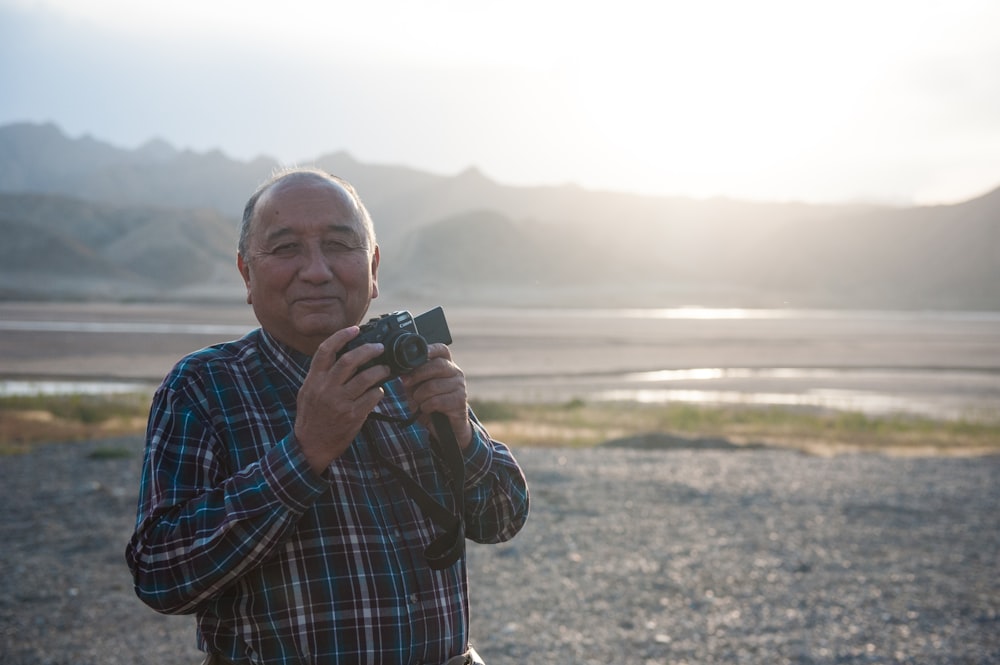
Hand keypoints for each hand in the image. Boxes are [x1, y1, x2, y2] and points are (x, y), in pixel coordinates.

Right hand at [294, 326, 390, 473]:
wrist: (311, 445)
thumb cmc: (311, 416)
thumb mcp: (308, 391)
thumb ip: (321, 375)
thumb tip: (341, 355)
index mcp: (314, 379)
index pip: (326, 350)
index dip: (341, 336)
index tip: (355, 329)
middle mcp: (326, 388)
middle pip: (350, 360)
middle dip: (368, 350)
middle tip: (380, 348)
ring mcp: (340, 402)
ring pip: (366, 378)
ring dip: (379, 371)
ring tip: (385, 370)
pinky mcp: (352, 415)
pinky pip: (372, 397)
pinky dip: (378, 392)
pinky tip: (379, 391)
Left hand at [399, 344, 472, 448]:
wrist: (446, 428)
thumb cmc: (431, 404)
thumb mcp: (417, 389)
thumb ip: (411, 378)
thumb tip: (400, 370)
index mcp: (446, 365)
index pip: (442, 350)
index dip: (431, 349)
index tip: (419, 353)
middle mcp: (456, 373)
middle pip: (437, 365)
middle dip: (418, 374)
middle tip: (406, 383)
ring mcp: (460, 386)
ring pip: (434, 385)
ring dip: (420, 396)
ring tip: (419, 402)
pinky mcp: (460, 401)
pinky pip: (437, 401)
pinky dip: (426, 406)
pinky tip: (426, 409)